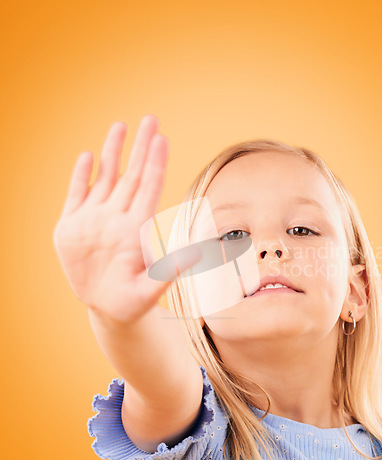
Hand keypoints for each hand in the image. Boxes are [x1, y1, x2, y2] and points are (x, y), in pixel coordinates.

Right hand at [53, 115, 200, 323]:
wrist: (106, 308)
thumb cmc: (132, 301)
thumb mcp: (151, 289)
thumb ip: (171, 270)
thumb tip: (200, 252)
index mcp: (137, 228)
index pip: (148, 187)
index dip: (155, 163)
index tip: (162, 139)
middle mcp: (118, 218)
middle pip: (131, 175)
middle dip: (140, 147)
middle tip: (151, 119)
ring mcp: (95, 219)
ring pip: (106, 178)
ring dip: (113, 152)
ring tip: (120, 125)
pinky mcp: (71, 227)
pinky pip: (76, 195)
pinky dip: (80, 176)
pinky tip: (88, 156)